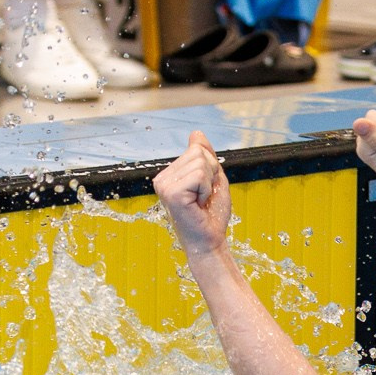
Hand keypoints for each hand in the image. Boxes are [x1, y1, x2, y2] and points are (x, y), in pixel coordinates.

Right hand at [154, 131, 232, 261]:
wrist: (210, 241)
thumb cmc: (211, 215)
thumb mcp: (213, 179)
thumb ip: (205, 156)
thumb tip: (196, 133)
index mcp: (170, 174)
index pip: (197, 149)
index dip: (211, 168)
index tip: (205, 191)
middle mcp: (162, 178)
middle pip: (198, 152)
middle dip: (211, 174)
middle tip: (205, 197)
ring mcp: (163, 185)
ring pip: (200, 162)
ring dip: (209, 183)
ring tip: (201, 201)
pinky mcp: (170, 192)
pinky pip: (198, 175)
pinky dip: (206, 190)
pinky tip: (198, 204)